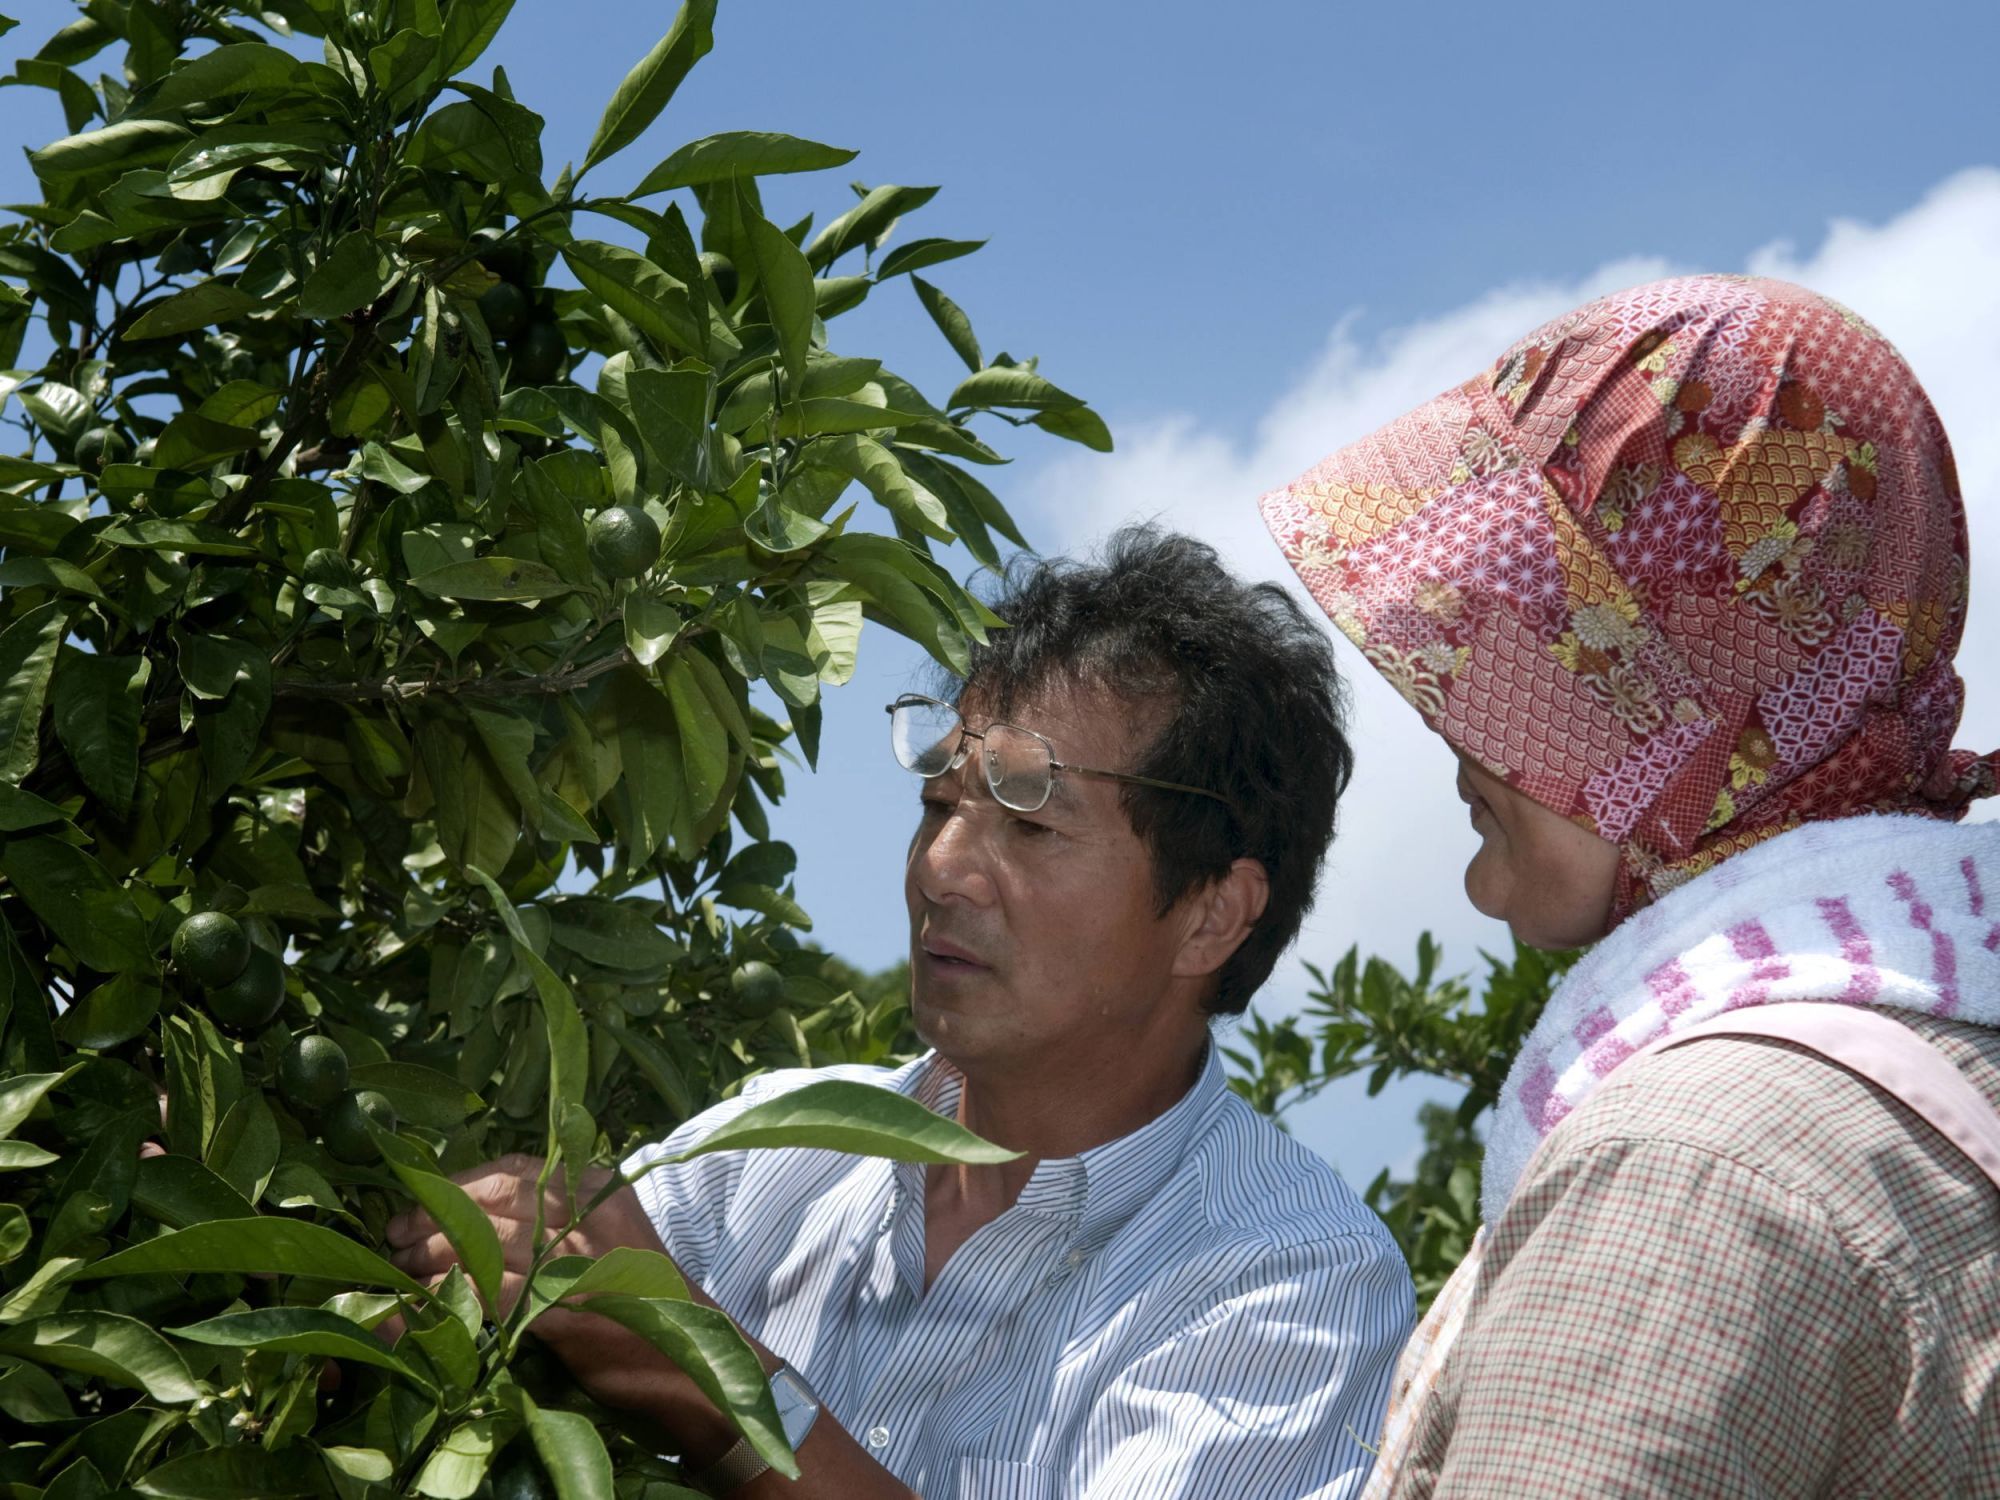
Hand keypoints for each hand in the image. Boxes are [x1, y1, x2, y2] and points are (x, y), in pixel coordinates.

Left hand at [384, 1152, 657, 1308]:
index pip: (513, 1169)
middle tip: (395, 1238)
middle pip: (490, 1204)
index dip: (457, 1185)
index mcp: (598, 1188)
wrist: (684, 1357)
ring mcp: (578, 1263)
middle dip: (432, 1218)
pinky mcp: (566, 1312)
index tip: (419, 1202)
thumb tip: (477, 1212)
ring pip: (483, 1246)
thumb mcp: (609, 1234)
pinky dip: (449, 1299)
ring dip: (430, 1259)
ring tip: (402, 1271)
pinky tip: (423, 1306)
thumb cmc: (638, 1297)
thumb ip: (560, 1214)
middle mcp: (588, 1216)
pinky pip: (489, 1297)